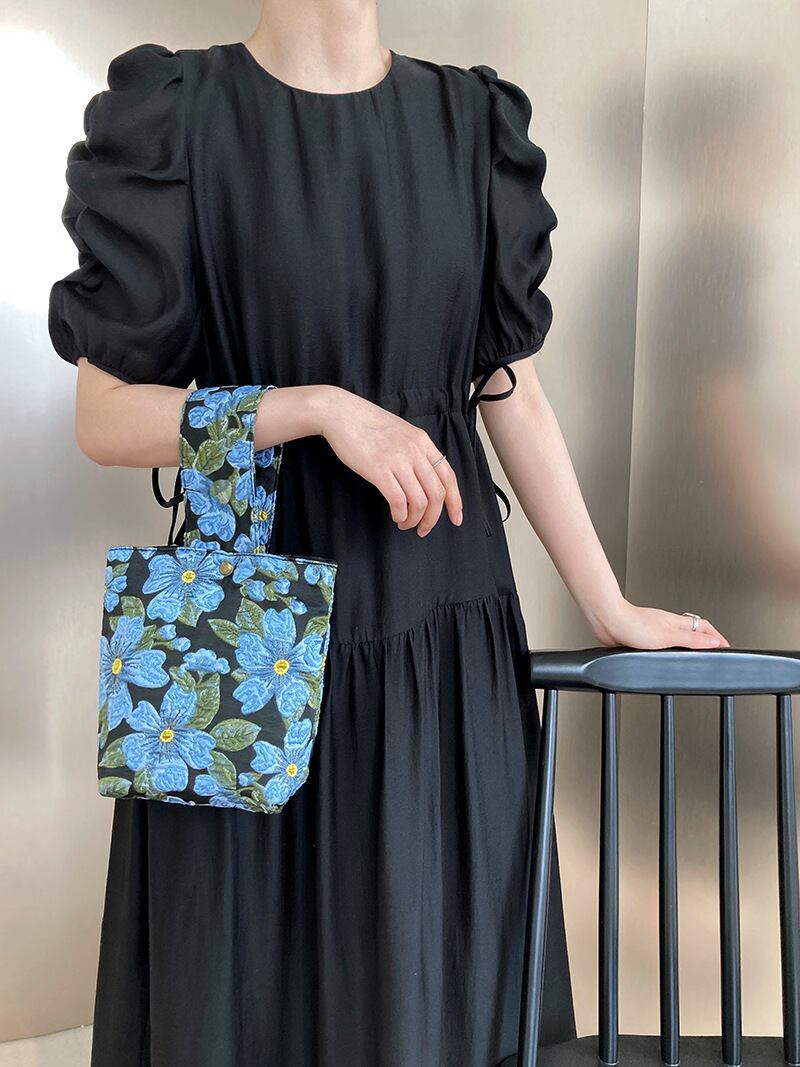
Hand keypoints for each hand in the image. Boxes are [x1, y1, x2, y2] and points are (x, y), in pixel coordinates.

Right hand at [313, 386, 462, 535]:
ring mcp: (397, 459)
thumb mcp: (401, 433)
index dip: (455, 501)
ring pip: (419, 500)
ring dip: (414, 519)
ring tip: (404, 523)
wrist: (341, 413)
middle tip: (423, 529)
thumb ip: (415, 452)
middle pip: (437, 493)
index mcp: (423, 442)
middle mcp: (415, 450)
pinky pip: (398, 500)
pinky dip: (400, 514)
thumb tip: (423, 480)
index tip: (455, 519)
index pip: (448, 476)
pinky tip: (394, 516)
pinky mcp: (378, 469)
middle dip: (433, 518)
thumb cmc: (367, 424)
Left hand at [592, 598, 730, 649]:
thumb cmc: (632, 624)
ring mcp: (655, 630)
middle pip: (694, 630)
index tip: (726, 646)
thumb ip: (691, 640)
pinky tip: (667, 655)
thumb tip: (713, 642)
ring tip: (697, 652)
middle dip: (706, 639)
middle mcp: (667, 624)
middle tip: (715, 649)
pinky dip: (670, 649)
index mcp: (677, 623)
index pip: (705, 627)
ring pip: (678, 636)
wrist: (608, 621)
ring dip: (689, 643)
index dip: (717, 637)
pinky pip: (663, 644)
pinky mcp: (643, 638)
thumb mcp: (668, 637)